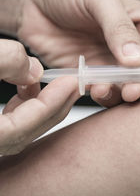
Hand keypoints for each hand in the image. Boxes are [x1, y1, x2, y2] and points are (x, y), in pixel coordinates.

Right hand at [0, 39, 79, 155]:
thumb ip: (6, 61)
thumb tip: (35, 71)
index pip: (21, 128)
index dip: (50, 103)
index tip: (71, 83)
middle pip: (24, 133)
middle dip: (54, 106)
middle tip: (76, 84)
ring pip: (18, 130)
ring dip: (40, 106)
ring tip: (57, 82)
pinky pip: (8, 123)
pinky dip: (23, 106)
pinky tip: (29, 85)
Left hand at [14, 0, 139, 106]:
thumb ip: (120, 28)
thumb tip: (137, 59)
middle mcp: (137, 46)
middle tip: (132, 91)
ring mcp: (117, 63)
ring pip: (133, 88)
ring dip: (124, 93)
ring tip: (106, 88)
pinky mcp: (97, 75)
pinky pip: (109, 92)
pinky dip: (105, 95)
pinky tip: (94, 88)